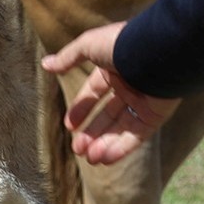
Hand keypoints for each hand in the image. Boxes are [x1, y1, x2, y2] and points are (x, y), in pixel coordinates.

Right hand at [41, 23, 176, 165]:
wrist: (157, 51)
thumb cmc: (122, 44)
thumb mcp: (89, 45)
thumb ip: (68, 57)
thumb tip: (46, 64)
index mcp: (114, 68)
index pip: (94, 92)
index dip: (81, 109)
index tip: (69, 126)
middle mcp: (129, 86)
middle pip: (107, 115)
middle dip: (92, 133)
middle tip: (78, 150)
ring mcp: (143, 101)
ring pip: (121, 128)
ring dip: (104, 144)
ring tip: (90, 159)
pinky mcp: (156, 115)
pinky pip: (137, 136)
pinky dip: (121, 148)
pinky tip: (106, 159)